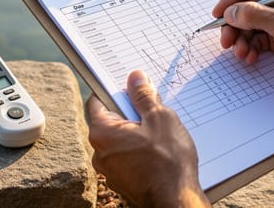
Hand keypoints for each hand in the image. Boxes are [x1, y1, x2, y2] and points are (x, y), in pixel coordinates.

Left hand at [86, 70, 210, 207]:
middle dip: (131, 112)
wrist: (176, 201)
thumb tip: (135, 77)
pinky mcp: (123, 181)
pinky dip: (140, 150)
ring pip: (121, 140)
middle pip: (111, 120)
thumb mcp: (159, 118)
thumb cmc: (167, 162)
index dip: (114, 90)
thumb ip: (144, 96)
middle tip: (153, 108)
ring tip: (160, 132)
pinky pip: (127, 156)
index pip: (98, 101)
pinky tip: (160, 151)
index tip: (130, 85)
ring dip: (137, 132)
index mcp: (102, 133)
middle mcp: (100, 153)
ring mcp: (111, 170)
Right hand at [213, 0, 273, 101]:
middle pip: (245, 4)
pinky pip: (255, 40)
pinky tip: (249, 57)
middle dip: (234, 23)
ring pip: (247, 24)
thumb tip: (230, 12)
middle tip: (226, 39)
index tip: (220, 13)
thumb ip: (253, 15)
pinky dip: (248, 48)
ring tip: (240, 52)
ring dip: (240, 39)